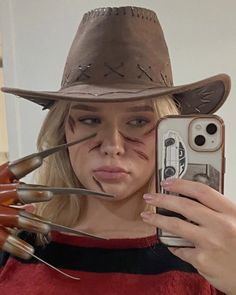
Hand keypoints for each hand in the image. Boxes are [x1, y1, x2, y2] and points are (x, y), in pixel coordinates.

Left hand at [141, 178, 235, 294]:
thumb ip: (218, 212)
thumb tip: (192, 201)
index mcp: (231, 212)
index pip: (202, 191)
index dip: (181, 184)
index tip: (167, 182)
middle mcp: (220, 225)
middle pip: (184, 205)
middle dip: (162, 199)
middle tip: (149, 197)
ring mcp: (210, 243)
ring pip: (175, 226)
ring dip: (157, 220)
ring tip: (147, 216)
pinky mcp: (203, 260)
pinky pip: (181, 249)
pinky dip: (174, 245)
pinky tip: (171, 244)